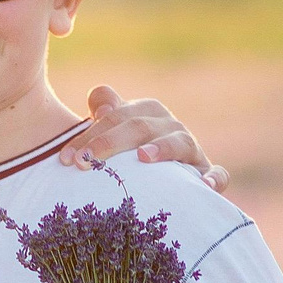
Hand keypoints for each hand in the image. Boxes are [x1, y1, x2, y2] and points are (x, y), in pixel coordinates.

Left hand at [59, 85, 227, 190]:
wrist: (163, 182)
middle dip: (110, 142)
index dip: (90, 134)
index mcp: (146, 113)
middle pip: (141, 127)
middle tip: (84, 163)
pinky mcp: (206, 173)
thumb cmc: (129, 156)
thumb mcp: (116, 133)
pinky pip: (217, 174)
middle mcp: (170, 126)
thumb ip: (106, 114)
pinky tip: (203, 186)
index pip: (117, 116)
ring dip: (163, 148)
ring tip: (143, 157)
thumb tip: (97, 97)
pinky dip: (213, 178)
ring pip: (180, 142)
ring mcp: (191, 149)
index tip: (65, 158)